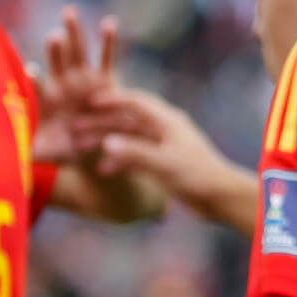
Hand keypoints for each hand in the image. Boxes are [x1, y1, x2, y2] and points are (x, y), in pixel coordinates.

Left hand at [33, 6, 121, 163]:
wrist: (91, 146)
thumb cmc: (65, 149)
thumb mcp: (47, 152)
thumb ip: (28, 153)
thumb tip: (6, 162)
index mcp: (49, 99)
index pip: (39, 87)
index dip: (36, 80)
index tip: (31, 70)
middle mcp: (65, 83)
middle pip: (57, 61)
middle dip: (55, 48)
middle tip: (53, 35)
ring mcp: (84, 78)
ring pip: (78, 52)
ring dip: (74, 33)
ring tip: (69, 13)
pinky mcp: (105, 78)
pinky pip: (107, 58)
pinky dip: (108, 40)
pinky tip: (109, 23)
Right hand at [88, 87, 245, 218]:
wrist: (221, 197)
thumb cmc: (198, 177)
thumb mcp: (164, 165)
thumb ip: (135, 153)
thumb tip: (106, 143)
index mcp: (168, 121)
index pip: (135, 101)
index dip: (111, 99)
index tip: (87, 102)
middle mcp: (165, 128)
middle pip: (127, 119)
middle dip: (101, 122)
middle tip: (75, 126)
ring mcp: (164, 145)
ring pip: (129, 138)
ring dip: (106, 141)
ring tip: (81, 146)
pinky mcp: (164, 162)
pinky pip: (136, 155)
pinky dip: (120, 160)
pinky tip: (103, 170)